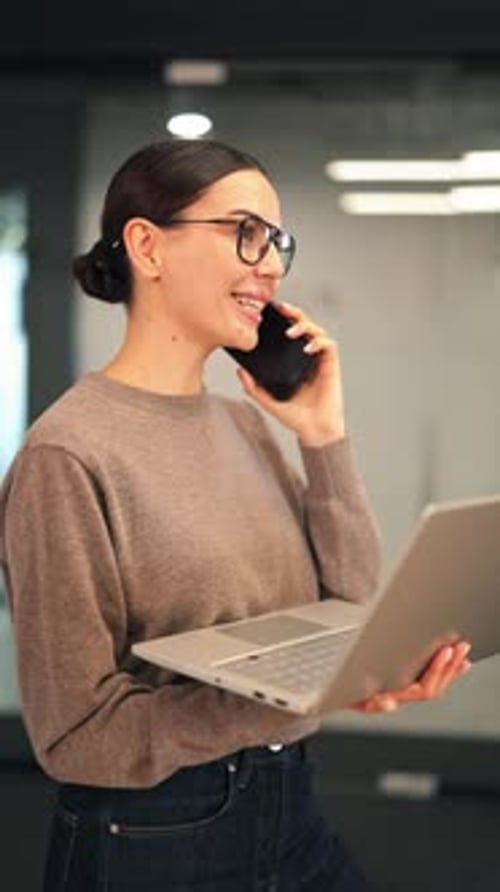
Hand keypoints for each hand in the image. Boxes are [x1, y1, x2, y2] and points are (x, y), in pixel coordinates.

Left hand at [237, 301, 345, 446]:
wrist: (314, 430)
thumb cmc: (295, 416)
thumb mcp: (268, 401)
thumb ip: (253, 387)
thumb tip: (240, 371)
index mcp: (291, 360)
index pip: (287, 331)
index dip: (280, 318)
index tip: (267, 311)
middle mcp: (306, 356)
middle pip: (302, 324)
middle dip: (293, 312)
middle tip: (281, 308)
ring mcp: (319, 359)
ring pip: (316, 330)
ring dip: (304, 325)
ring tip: (292, 332)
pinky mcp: (331, 365)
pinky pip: (328, 345)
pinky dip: (319, 341)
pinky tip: (308, 347)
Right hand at [351, 641, 471, 713]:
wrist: (333, 695)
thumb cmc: (341, 691)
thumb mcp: (350, 694)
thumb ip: (369, 700)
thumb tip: (390, 705)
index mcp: (391, 697)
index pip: (422, 689)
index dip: (436, 671)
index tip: (444, 652)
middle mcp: (402, 697)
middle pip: (434, 687)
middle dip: (449, 666)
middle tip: (459, 646)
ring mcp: (406, 692)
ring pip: (436, 684)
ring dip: (451, 667)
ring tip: (462, 650)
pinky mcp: (407, 684)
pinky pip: (432, 681)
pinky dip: (448, 671)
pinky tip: (458, 663)